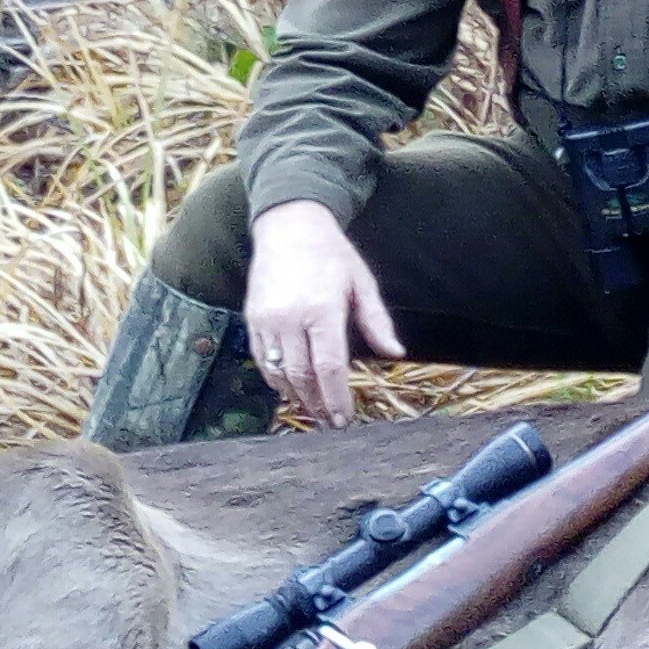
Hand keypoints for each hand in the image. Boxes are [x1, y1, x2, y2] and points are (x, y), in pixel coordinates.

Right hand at [245, 200, 403, 426]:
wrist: (289, 225)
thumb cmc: (331, 254)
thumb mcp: (361, 282)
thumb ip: (376, 321)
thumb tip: (395, 353)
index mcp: (322, 309)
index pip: (330, 367)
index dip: (337, 398)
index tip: (343, 419)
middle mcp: (290, 317)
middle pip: (302, 376)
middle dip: (316, 404)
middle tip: (328, 423)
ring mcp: (267, 319)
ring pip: (279, 372)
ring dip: (295, 396)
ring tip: (312, 410)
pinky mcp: (253, 318)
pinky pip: (262, 359)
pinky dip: (275, 378)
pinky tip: (290, 388)